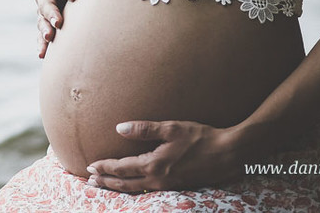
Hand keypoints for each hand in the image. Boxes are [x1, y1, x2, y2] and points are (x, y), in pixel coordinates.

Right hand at [34, 0, 88, 57]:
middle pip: (44, 3)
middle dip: (51, 13)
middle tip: (58, 22)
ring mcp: (44, 11)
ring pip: (41, 21)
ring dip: (44, 29)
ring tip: (50, 38)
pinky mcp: (48, 25)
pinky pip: (42, 35)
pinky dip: (42, 44)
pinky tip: (42, 54)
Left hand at [85, 120, 243, 192]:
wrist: (229, 154)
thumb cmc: (201, 138)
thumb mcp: (171, 128)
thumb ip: (144, 129)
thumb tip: (119, 128)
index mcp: (154, 164)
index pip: (122, 168)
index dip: (105, 167)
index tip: (90, 166)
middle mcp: (158, 179)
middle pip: (125, 184)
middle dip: (106, 182)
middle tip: (90, 181)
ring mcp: (168, 186)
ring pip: (136, 190)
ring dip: (118, 187)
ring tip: (105, 185)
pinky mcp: (177, 187)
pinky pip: (149, 191)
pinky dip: (134, 189)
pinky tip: (133, 185)